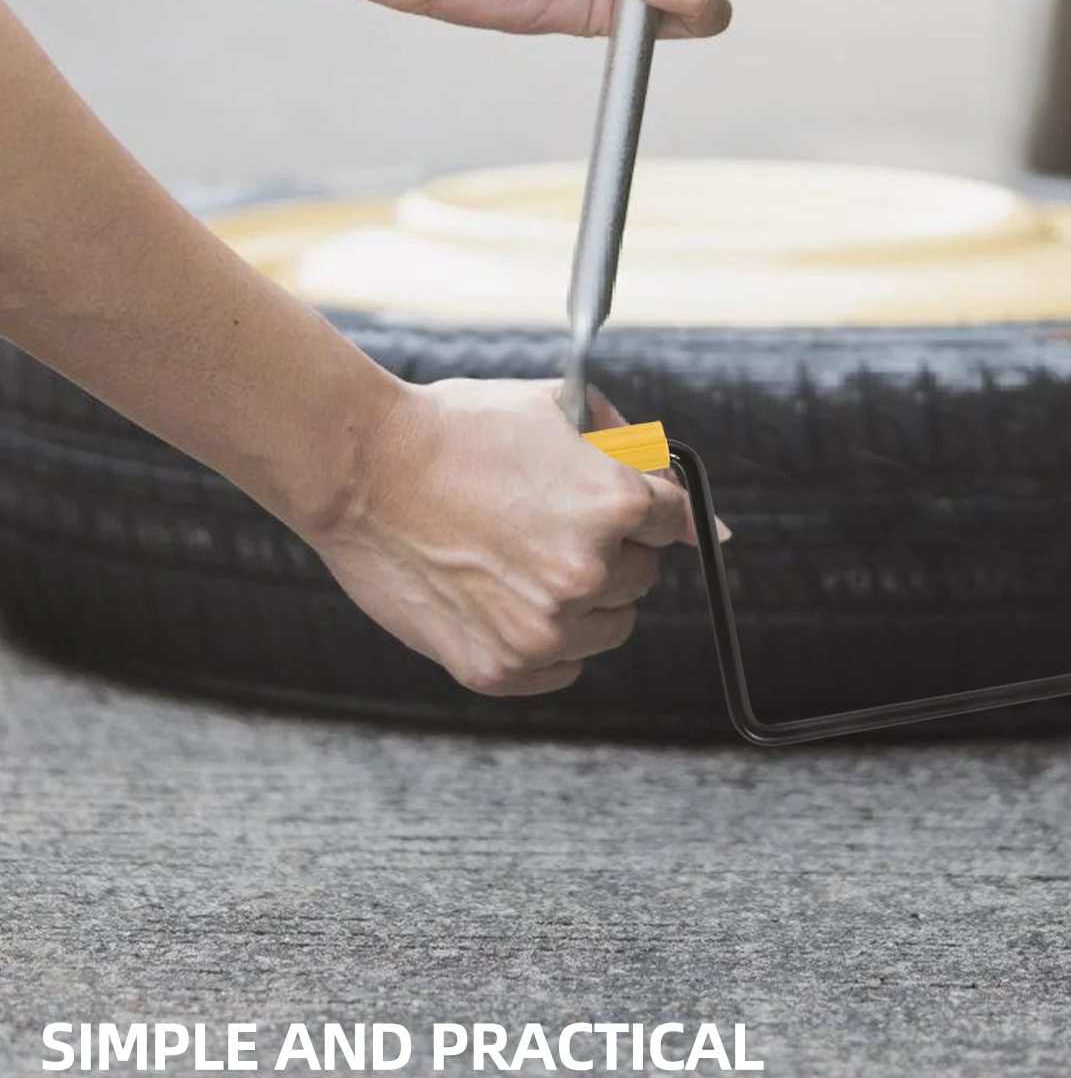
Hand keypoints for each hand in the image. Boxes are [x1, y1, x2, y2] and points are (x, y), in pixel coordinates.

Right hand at [308, 377, 694, 695]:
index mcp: (615, 502)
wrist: (358, 469)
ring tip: (519, 556)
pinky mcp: (500, 669)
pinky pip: (563, 666)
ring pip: (610, 624)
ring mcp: (544, 627)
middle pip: (643, 573)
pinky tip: (501, 595)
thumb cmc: (458, 429)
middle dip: (610, 548)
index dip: (638, 505)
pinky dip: (545, 638)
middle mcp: (588, 571)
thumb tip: (706, 523)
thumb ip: (638, 453)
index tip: (608, 506)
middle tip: (544, 521)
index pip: (674, 519)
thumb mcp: (558, 407)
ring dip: (583, 597)